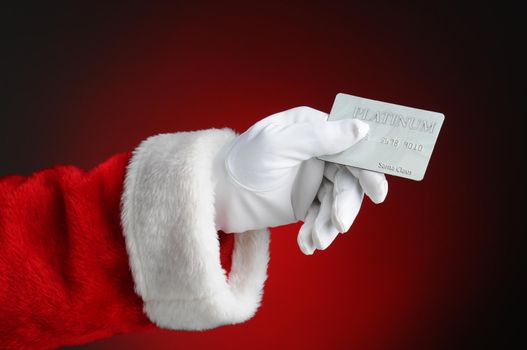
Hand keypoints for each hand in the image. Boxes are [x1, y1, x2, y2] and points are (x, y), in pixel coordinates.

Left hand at [213, 106, 387, 253]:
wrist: (215, 193)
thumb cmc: (242, 161)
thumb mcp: (278, 144)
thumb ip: (319, 137)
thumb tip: (362, 128)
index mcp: (314, 129)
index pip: (350, 147)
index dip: (367, 168)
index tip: (377, 192)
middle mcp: (318, 152)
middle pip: (348, 179)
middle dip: (345, 204)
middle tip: (339, 225)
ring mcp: (312, 179)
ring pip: (336, 202)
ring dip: (330, 223)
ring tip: (317, 240)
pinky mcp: (304, 203)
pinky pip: (321, 218)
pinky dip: (317, 232)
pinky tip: (307, 245)